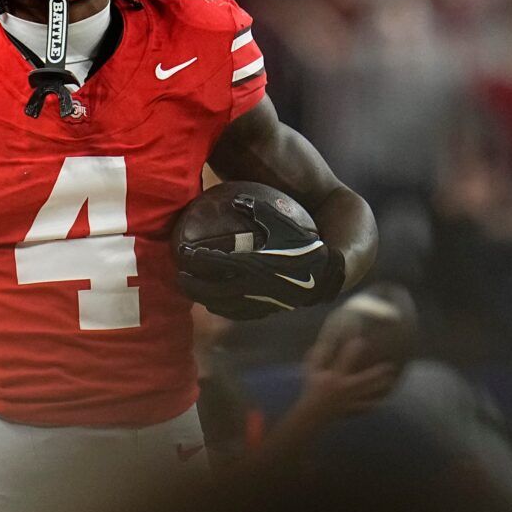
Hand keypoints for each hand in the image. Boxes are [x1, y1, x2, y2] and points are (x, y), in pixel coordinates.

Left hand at [177, 193, 339, 318]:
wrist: (334, 268)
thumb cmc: (306, 237)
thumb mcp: (283, 220)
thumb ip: (258, 208)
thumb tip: (234, 198)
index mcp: (260, 264)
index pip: (218, 262)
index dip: (197, 258)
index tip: (182, 251)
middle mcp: (260, 287)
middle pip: (216, 290)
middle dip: (193, 285)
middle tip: (178, 275)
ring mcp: (265, 303)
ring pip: (227, 306)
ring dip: (205, 299)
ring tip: (190, 290)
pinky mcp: (272, 311)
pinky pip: (242, 313)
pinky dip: (225, 308)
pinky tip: (213, 302)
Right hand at [295, 336, 399, 423]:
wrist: (312, 414)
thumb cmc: (311, 389)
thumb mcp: (311, 371)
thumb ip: (317, 356)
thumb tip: (323, 342)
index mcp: (334, 376)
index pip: (346, 359)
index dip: (354, 349)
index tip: (361, 341)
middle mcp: (345, 387)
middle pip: (367, 378)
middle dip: (379, 371)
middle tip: (389, 365)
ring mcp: (351, 399)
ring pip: (371, 392)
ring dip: (382, 385)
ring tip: (391, 379)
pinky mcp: (354, 409)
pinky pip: (369, 406)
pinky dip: (377, 403)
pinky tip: (383, 398)